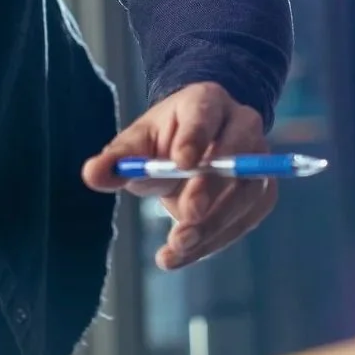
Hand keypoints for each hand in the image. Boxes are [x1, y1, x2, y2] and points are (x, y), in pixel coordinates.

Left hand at [82, 82, 277, 270]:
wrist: (198, 145)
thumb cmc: (165, 140)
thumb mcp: (137, 142)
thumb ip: (117, 159)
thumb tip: (92, 174)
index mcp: (207, 101)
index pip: (205, 115)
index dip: (195, 138)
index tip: (181, 164)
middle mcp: (242, 124)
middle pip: (235, 156)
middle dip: (209, 192)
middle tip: (183, 224)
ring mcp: (259, 158)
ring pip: (247, 192)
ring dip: (214, 226)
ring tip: (175, 248)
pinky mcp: (262, 191)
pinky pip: (247, 218)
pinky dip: (217, 240)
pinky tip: (187, 253)